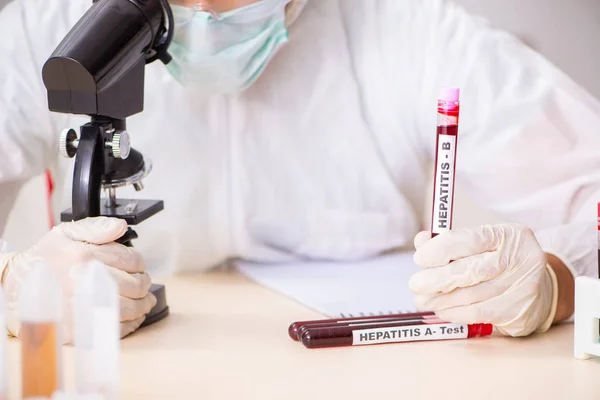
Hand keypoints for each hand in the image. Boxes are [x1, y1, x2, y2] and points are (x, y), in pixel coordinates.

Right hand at [0, 217, 156, 342]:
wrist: (17, 285)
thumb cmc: (43, 259)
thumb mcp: (65, 233)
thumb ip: (96, 227)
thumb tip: (121, 227)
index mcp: (86, 256)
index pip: (132, 260)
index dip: (140, 264)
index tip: (138, 268)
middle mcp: (86, 281)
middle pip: (135, 286)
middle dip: (144, 285)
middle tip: (143, 285)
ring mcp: (83, 307)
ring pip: (130, 309)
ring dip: (142, 306)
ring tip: (144, 302)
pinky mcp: (79, 328)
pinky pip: (114, 329)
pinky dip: (130, 324)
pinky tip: (131, 318)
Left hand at [408, 223, 557, 336]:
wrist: (542, 289)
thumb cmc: (500, 262)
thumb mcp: (482, 244)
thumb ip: (451, 241)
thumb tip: (421, 241)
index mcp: (509, 236)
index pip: (470, 240)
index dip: (441, 249)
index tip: (419, 258)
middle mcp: (520, 259)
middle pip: (470, 271)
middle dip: (436, 279)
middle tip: (415, 284)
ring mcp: (523, 287)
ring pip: (470, 296)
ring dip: (439, 300)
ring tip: (422, 299)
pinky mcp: (519, 312)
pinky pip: (477, 314)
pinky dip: (453, 312)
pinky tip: (440, 310)